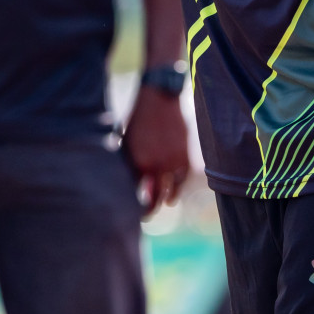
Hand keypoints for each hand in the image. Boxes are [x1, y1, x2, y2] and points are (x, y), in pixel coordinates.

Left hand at [122, 86, 190, 214]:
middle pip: (154, 198)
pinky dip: (177, 189)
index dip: (135, 206)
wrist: (159, 97)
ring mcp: (172, 162)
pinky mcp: (185, 157)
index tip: (132, 212)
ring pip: (169, 192)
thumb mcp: (128, 143)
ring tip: (161, 205)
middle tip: (144, 215)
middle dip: (149, 208)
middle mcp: (156, 166)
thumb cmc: (138, 119)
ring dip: (165, 200)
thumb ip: (130, 166)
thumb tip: (131, 186)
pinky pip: (182, 180)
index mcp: (138, 163)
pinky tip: (172, 197)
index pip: (136, 193)